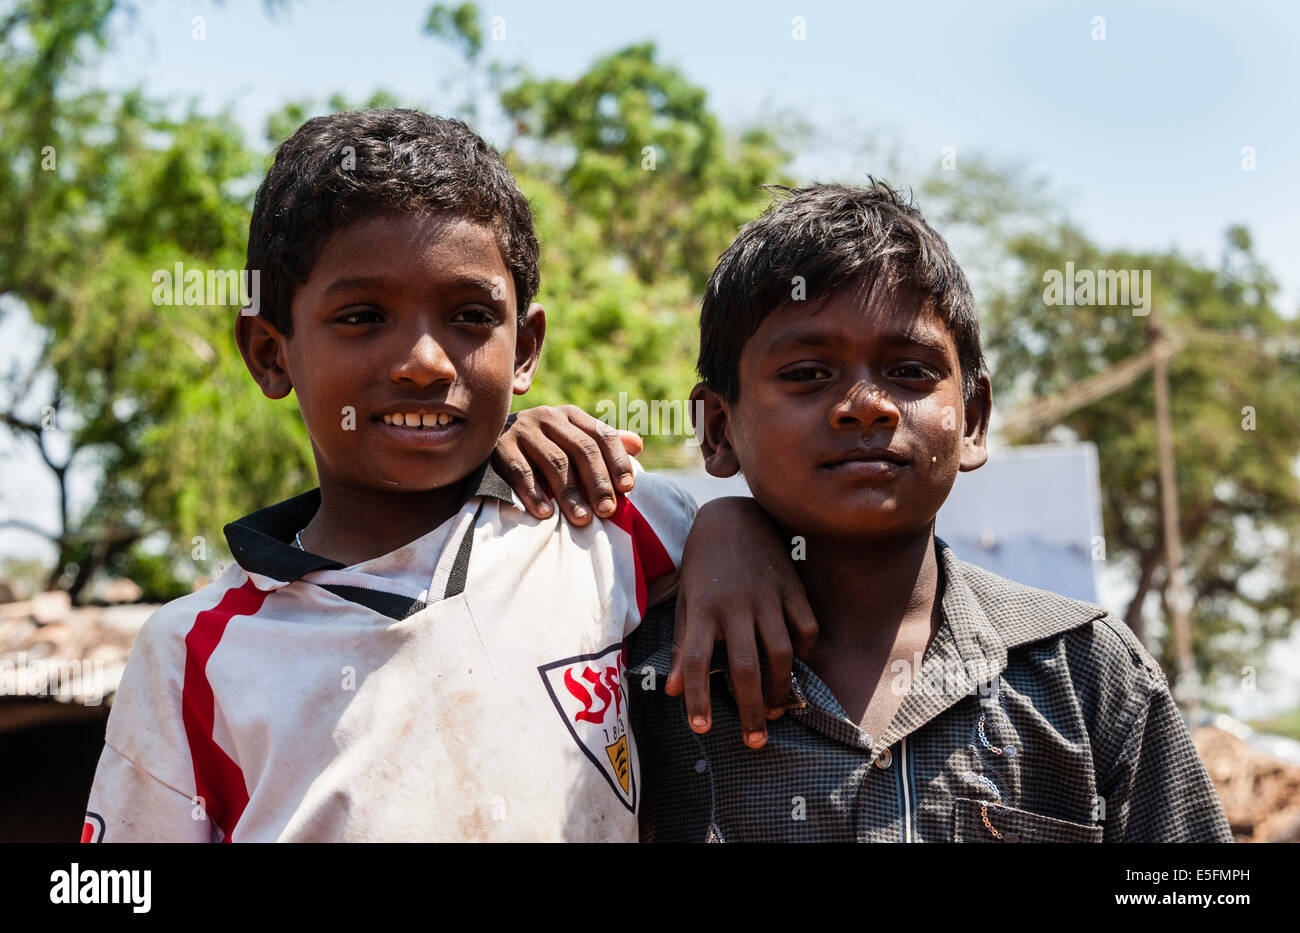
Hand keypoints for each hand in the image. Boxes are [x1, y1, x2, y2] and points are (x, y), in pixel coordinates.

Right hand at [493, 404, 643, 525]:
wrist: (486, 439)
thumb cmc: (541, 446)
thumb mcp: (570, 439)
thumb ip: (602, 443)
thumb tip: (638, 445)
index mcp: (571, 415)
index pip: (602, 434)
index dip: (617, 461)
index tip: (628, 488)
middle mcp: (549, 417)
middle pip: (582, 449)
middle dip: (598, 482)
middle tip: (608, 510)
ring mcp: (524, 429)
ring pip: (555, 461)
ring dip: (571, 493)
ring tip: (582, 518)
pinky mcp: (500, 447)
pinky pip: (521, 471)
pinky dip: (534, 493)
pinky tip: (546, 513)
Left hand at [665, 497, 818, 747]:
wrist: (732, 517)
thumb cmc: (702, 566)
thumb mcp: (685, 601)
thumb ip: (681, 645)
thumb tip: (674, 693)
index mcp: (702, 608)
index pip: (693, 660)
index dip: (696, 697)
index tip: (700, 728)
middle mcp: (735, 604)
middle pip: (745, 666)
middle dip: (750, 709)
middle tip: (754, 741)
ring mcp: (767, 595)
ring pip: (781, 652)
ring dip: (780, 688)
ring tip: (775, 711)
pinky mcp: (792, 586)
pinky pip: (806, 627)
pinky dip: (805, 651)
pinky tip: (795, 667)